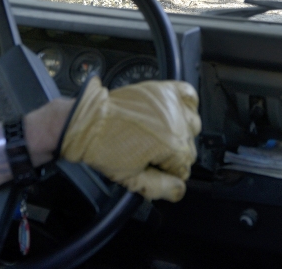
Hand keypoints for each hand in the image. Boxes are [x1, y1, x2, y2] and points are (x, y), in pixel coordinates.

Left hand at [58, 76, 200, 200]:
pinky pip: (189, 95)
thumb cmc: (104, 147)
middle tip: (152, 155)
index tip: (157, 171)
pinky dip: (186, 104)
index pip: (185, 168)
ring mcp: (171, 105)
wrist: (88, 122)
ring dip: (181, 132)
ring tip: (160, 136)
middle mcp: (177, 123)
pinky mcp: (164, 90)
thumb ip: (160, 188)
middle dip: (173, 154)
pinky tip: (173, 114)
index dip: (170, 173)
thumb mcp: (132, 178)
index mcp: (171, 146)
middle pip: (189, 147)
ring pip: (192, 125)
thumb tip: (179, 190)